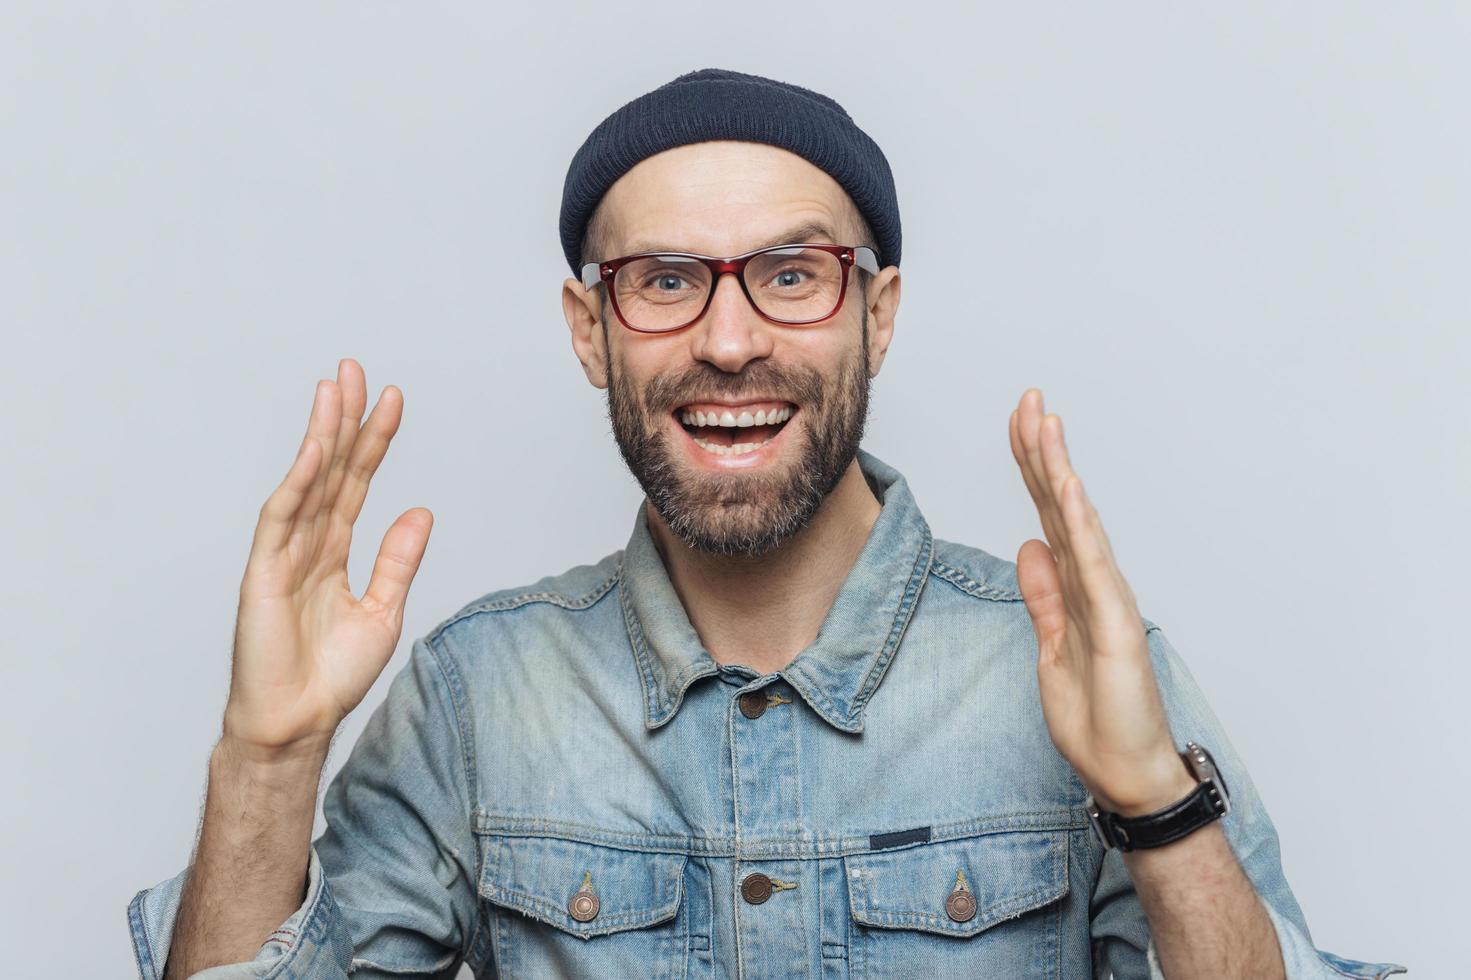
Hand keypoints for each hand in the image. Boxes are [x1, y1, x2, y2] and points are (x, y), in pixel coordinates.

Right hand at [222, 358, 432, 760]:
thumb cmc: (332, 675)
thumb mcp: (383, 611)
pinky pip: (283, 518)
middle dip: (342, 419)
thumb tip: (421, 511)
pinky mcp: (262, 572)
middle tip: (355, 370)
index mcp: (334, 552)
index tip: (392, 399)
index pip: (357, 483)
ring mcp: (282, 555)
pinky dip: (300, 483)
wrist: (298, 721)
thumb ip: (398, 561)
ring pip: (307, 482)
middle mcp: (308, 545)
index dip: (373, 441)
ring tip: (334, 388)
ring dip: (321, 435)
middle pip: (330, 469)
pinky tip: (316, 450)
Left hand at [1008, 388, 1194, 815]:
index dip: (1031, 468)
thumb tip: (1028, 545)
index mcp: (1075, 587)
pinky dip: (1079, 523)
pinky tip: (1066, 486)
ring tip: (1046, 420)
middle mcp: (1094, 583)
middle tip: (1028, 398)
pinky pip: (1093, 565)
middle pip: (1059, 505)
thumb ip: (1043, 596)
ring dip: (1060, 470)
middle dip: (1041, 450)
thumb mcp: (1051, 647)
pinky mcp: (1117, 624)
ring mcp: (1108, 599)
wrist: (1126, 771)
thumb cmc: (1097, 717)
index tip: (1019, 422)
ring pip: (1078, 521)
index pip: (1046, 515)